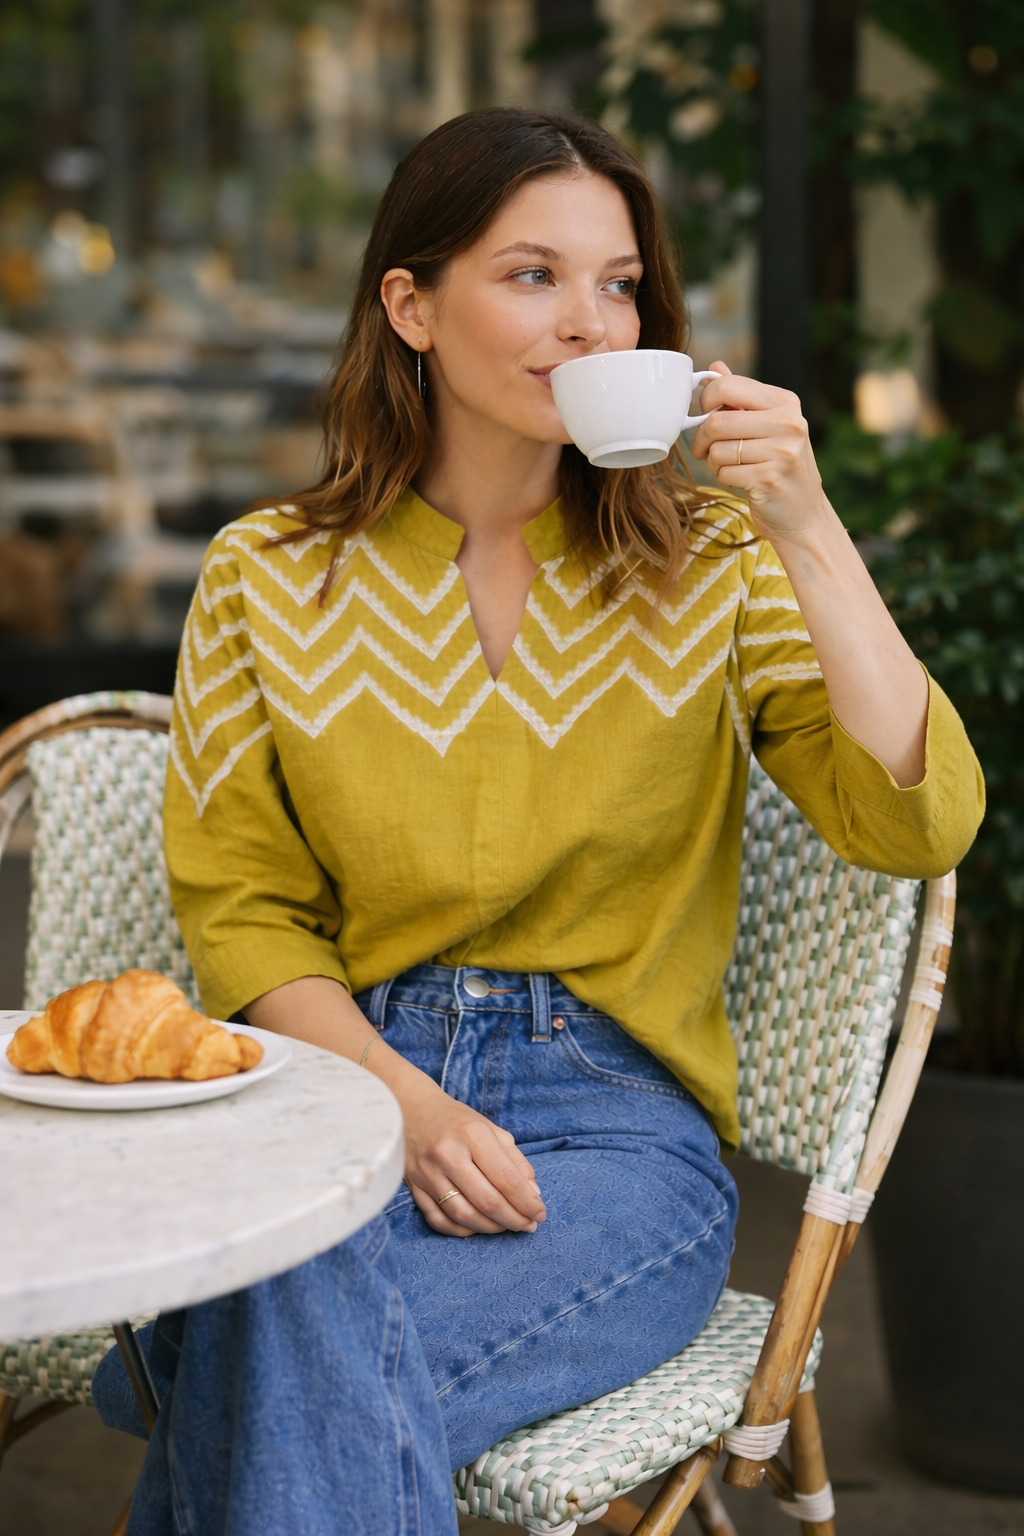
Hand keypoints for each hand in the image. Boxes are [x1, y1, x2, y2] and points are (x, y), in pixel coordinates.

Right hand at [401, 1074, 546, 1237]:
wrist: (410, 1109)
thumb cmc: (456, 1120)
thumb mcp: (491, 1130)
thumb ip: (515, 1161)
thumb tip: (533, 1194)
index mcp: (473, 1135)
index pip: (506, 1179)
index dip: (527, 1202)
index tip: (540, 1214)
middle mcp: (449, 1154)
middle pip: (487, 1201)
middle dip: (513, 1219)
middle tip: (528, 1226)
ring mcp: (428, 1173)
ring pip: (463, 1215)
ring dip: (490, 1228)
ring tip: (506, 1228)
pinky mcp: (414, 1187)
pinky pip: (439, 1220)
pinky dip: (461, 1230)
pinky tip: (477, 1228)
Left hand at [690, 362, 828, 544]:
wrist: (803, 514)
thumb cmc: (778, 467)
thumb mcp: (767, 426)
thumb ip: (741, 398)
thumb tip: (715, 368)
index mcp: (785, 402)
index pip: (729, 386)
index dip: (706, 401)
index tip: (704, 415)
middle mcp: (788, 423)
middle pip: (717, 420)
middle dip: (702, 438)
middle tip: (703, 449)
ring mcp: (782, 451)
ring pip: (717, 449)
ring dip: (713, 462)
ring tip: (730, 467)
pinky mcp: (770, 478)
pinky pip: (724, 473)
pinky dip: (723, 479)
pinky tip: (741, 481)